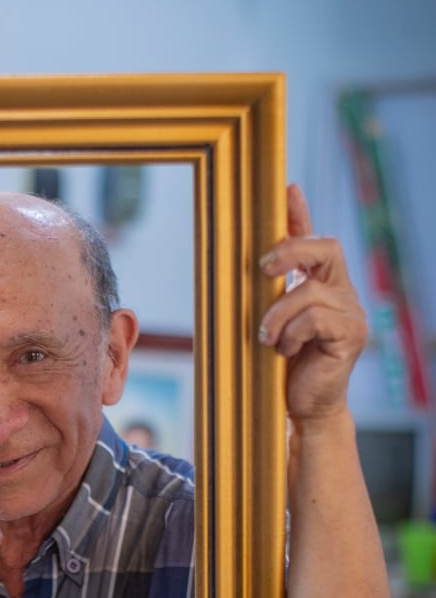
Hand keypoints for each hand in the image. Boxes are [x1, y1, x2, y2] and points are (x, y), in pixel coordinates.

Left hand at [258, 184, 367, 423]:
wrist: (304, 408)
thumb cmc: (284, 368)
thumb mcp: (272, 323)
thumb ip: (269, 295)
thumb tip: (247, 266)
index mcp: (323, 285)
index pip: (315, 240)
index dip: (301, 214)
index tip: (286, 189)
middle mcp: (342, 293)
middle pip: (326, 247)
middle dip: (291, 250)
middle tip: (262, 268)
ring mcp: (351, 313)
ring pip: (311, 291)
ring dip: (278, 314)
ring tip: (267, 339)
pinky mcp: (351, 334)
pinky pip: (316, 318)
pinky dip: (292, 333)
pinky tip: (285, 351)